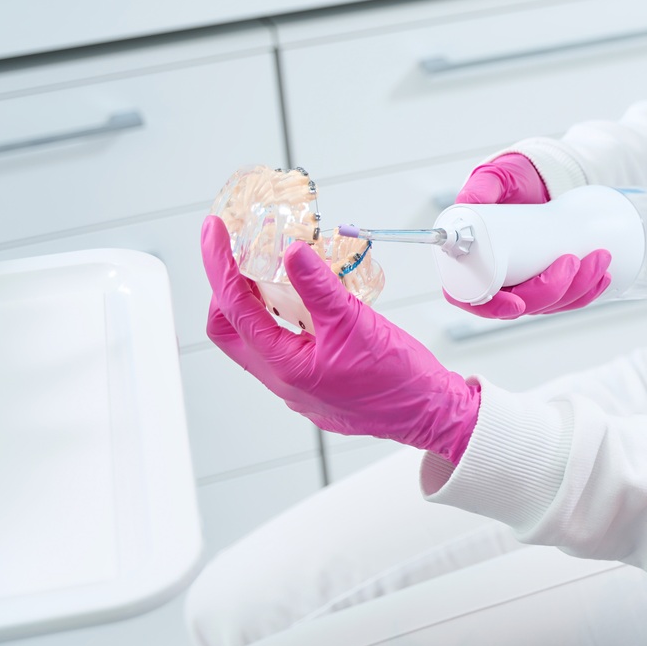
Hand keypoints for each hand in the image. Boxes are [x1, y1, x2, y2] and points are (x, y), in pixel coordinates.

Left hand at [201, 217, 481, 463]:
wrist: (432, 414)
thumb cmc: (399, 380)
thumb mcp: (358, 323)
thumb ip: (320, 287)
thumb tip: (292, 252)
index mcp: (285, 367)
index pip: (234, 308)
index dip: (219, 265)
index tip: (215, 232)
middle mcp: (282, 381)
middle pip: (230, 329)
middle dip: (226, 286)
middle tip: (234, 251)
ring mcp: (297, 386)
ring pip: (256, 338)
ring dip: (255, 302)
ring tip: (268, 269)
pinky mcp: (314, 384)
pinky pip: (282, 346)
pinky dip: (280, 317)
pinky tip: (301, 301)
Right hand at [446, 154, 612, 319]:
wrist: (541, 176)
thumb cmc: (511, 178)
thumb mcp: (494, 178)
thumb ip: (480, 188)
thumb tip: (468, 204)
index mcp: (472, 262)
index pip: (476, 299)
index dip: (495, 308)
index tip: (518, 303)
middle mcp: (498, 278)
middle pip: (522, 303)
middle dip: (552, 291)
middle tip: (572, 261)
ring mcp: (527, 281)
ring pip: (550, 302)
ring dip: (577, 289)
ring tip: (597, 259)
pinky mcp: (550, 278)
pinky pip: (568, 297)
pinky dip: (588, 291)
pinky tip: (602, 277)